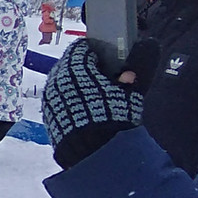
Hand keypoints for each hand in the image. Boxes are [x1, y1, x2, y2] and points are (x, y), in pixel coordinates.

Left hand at [43, 38, 143, 166]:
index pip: (82, 47)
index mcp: (74, 66)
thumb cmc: (113, 117)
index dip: (97, 51)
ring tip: (99, 96)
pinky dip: (71, 99)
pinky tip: (87, 110)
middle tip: (107, 78)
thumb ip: (139, 66)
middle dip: (87, 68)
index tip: (110, 58)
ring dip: (79, 85)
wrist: (93, 153)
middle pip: (71, 64)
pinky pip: (60, 99)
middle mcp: (56, 78)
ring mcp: (49, 97)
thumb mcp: (131, 91)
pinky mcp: (48, 114)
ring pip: (64, 82)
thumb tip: (149, 44)